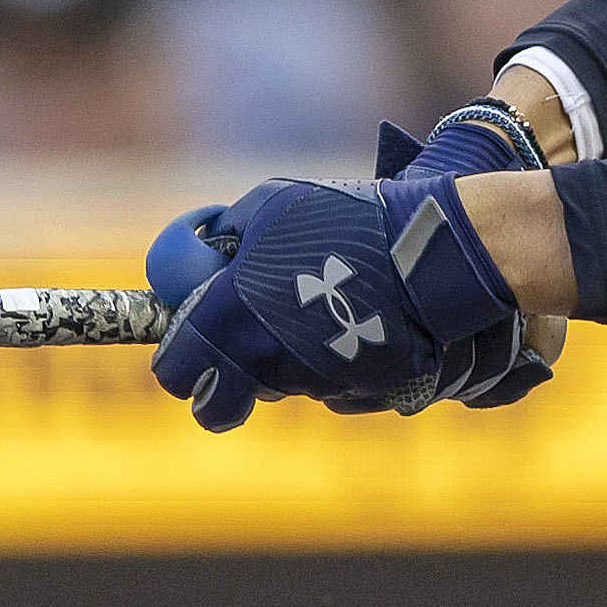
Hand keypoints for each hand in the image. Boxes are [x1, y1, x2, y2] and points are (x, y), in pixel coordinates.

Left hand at [143, 103, 559, 431]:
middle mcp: (262, 361)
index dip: (173, 355)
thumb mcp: (273, 205)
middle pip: (214, 401)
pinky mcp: (354, 394)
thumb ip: (229, 237)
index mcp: (230, 316)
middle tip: (231, 343)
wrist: (434, 256)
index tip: (185, 328)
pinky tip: (347, 324)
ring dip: (274, 360)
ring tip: (310, 308)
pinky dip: (323, 363)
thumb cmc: (347, 222)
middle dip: (216, 378)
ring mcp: (310, 383)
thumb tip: (209, 253)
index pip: (173, 369)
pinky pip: (321, 387)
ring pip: (271, 388)